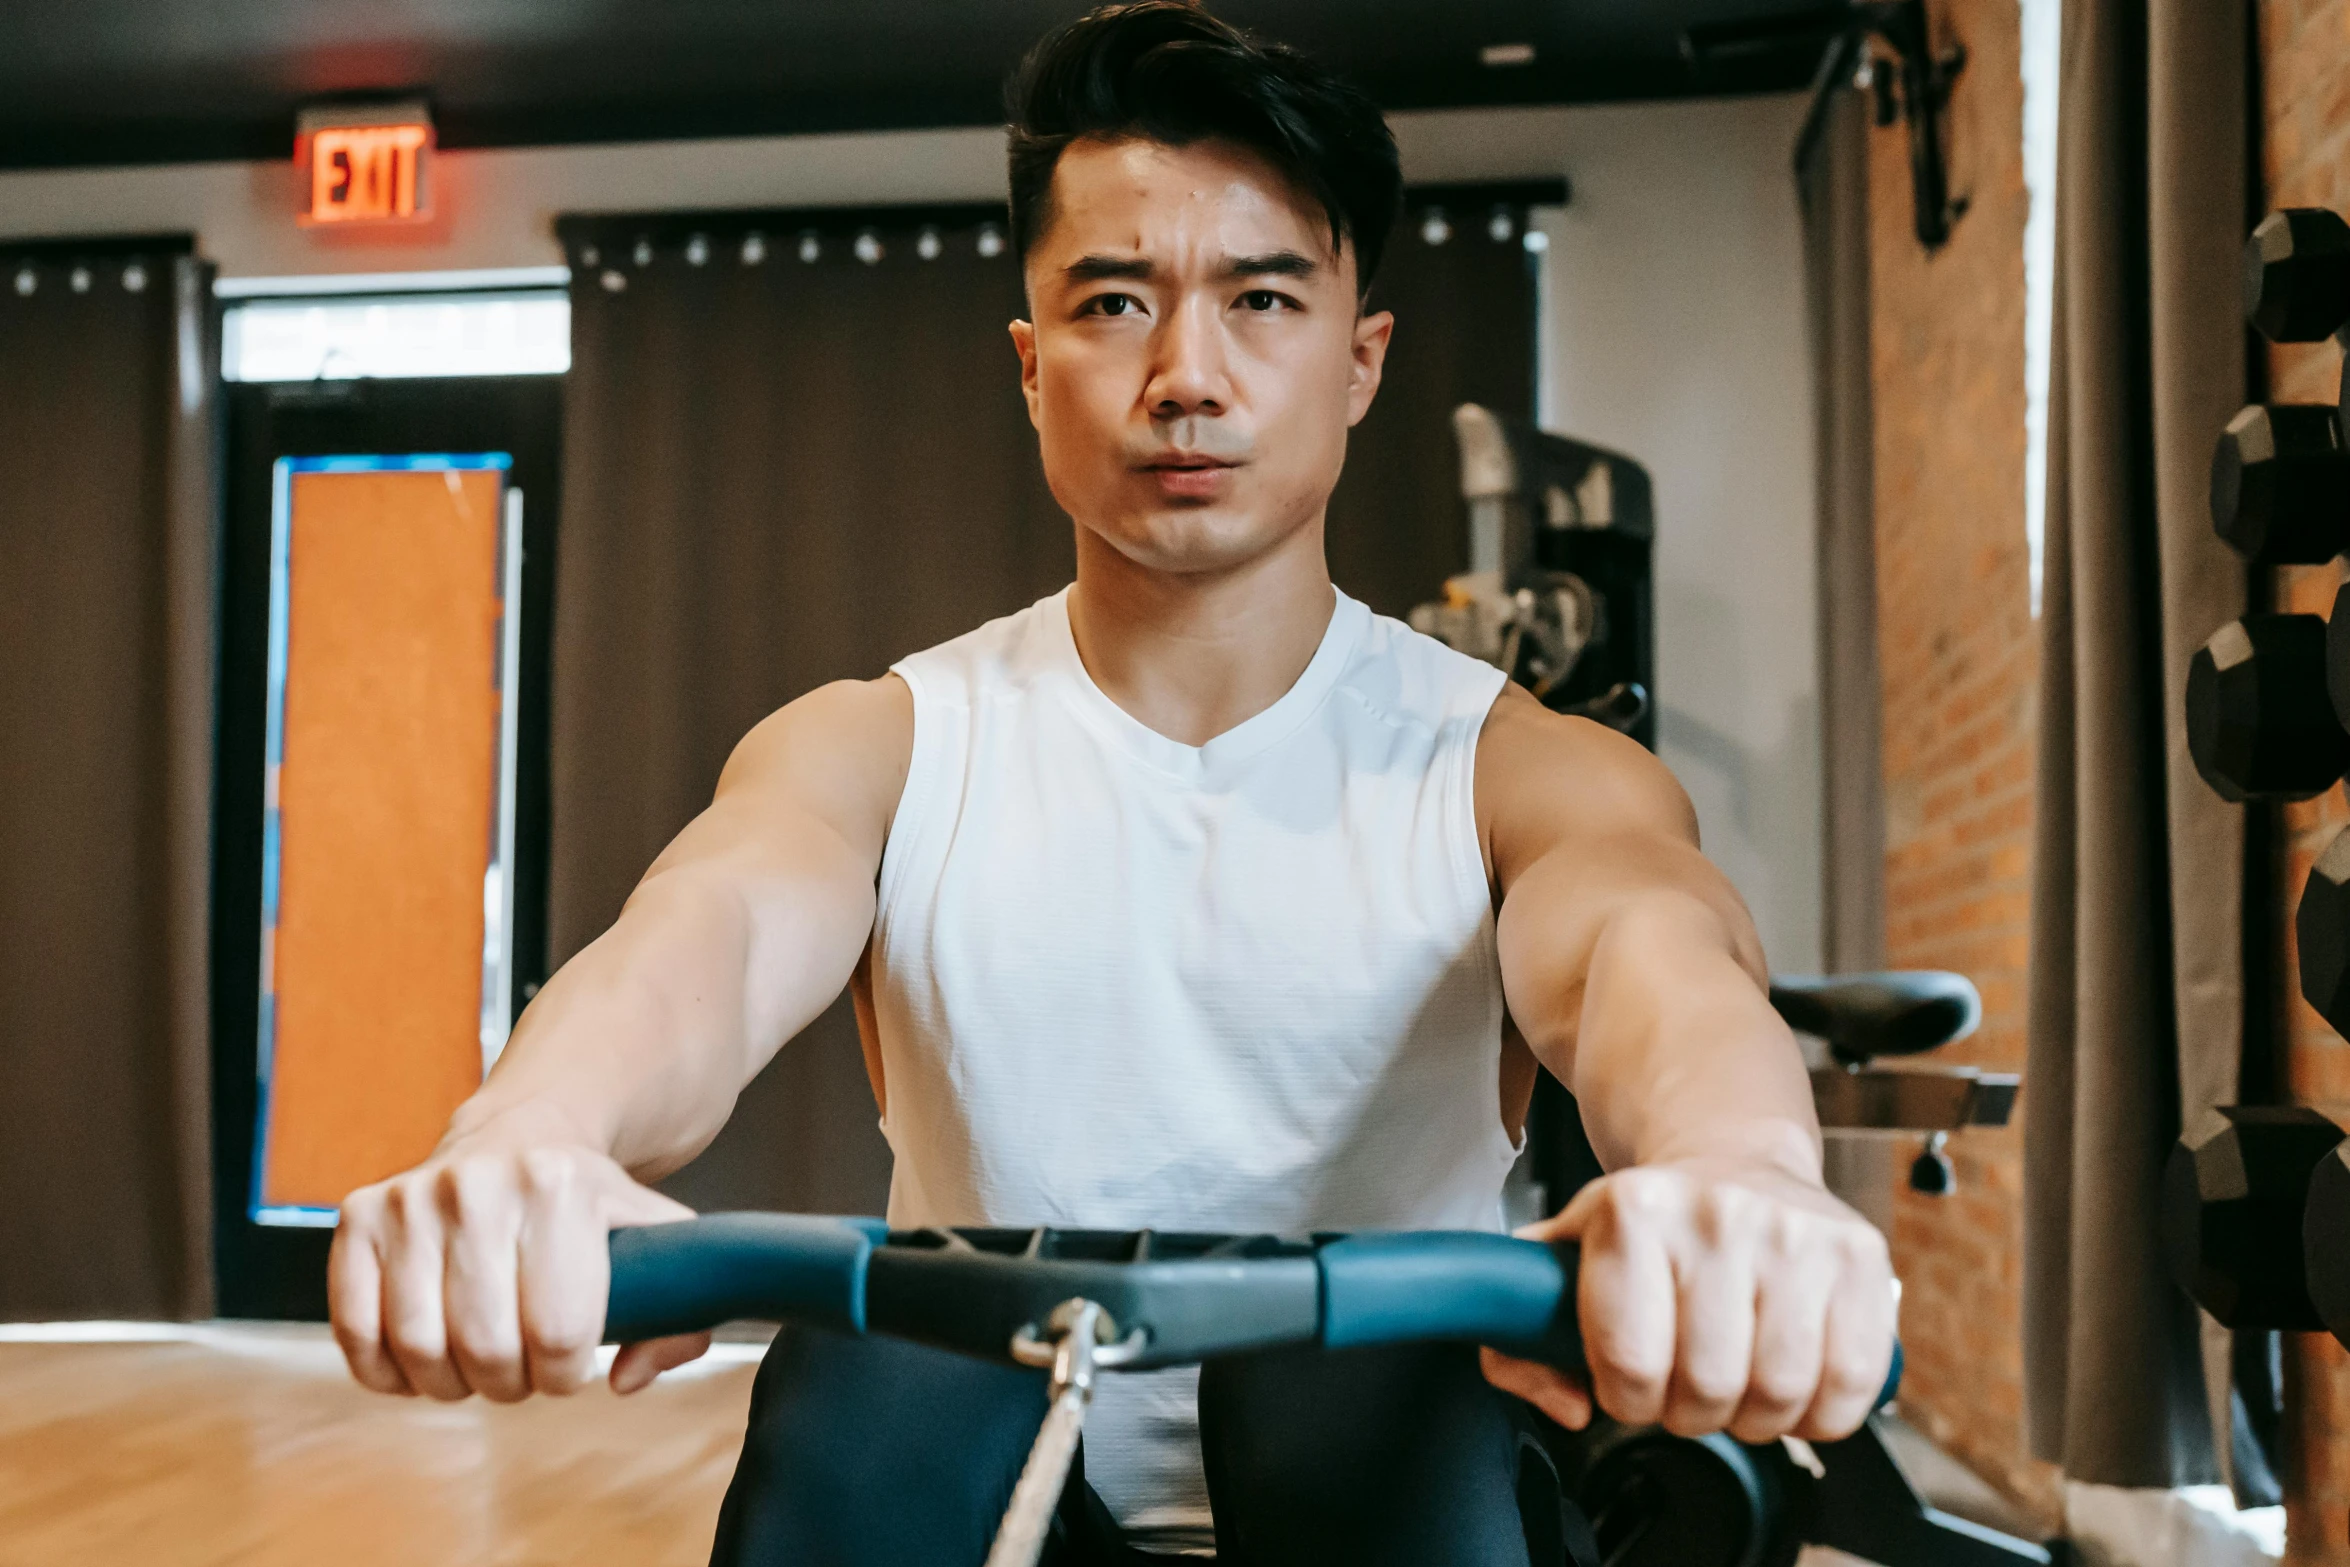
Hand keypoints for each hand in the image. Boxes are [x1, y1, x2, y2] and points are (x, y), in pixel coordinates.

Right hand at [329, 1134, 710, 1401]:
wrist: (519, 1134)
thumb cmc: (586, 1203)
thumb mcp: (654, 1237)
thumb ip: (679, 1312)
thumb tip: (626, 1379)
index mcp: (560, 1186)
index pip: (560, 1332)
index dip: (566, 1373)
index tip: (567, 1362)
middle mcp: (480, 1185)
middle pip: (487, 1348)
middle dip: (509, 1383)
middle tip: (520, 1370)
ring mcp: (412, 1199)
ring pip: (419, 1347)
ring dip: (449, 1383)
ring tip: (474, 1366)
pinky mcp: (359, 1216)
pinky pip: (356, 1330)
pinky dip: (385, 1370)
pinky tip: (418, 1362)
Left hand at [1481, 1157, 1894, 1443]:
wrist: (1734, 1158)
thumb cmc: (1648, 1226)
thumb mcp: (1565, 1256)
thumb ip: (1520, 1338)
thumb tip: (1568, 1404)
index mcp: (1633, 1212)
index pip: (1629, 1364)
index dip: (1627, 1398)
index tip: (1631, 1381)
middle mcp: (1717, 1213)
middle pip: (1708, 1387)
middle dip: (1691, 1411)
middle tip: (1687, 1387)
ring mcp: (1795, 1233)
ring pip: (1782, 1393)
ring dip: (1757, 1417)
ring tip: (1739, 1384)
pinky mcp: (1861, 1255)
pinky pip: (1853, 1382)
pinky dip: (1821, 1412)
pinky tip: (1794, 1383)